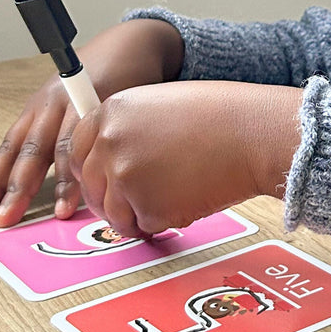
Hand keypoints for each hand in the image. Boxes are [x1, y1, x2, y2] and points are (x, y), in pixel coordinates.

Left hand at [0, 18, 183, 226]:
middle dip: (15, 190)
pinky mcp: (105, 102)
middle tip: (4, 219)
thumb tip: (58, 188)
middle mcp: (49, 107)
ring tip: (59, 213)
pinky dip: (94, 164)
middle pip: (27, 153)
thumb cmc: (99, 80)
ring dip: (61, 183)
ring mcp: (76, 103)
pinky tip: (97, 184)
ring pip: (62, 147)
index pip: (8, 151)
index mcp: (36, 112)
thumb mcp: (69, 107)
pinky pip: (96, 138)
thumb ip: (58, 142)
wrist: (130, 45)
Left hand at [67, 80, 302, 234]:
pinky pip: (147, 226)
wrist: (254, 135)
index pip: (76, 151)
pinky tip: (190, 198)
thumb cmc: (223, 117)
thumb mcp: (160, 106)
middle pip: (91, 187)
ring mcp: (125, 177)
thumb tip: (113, 163)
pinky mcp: (147, 208)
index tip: (100, 182)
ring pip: (115, 214)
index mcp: (111, 112)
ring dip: (138, 215)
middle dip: (110, 201)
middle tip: (135, 205)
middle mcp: (110, 143)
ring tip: (172, 200)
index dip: (90, 172)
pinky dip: (166, 221)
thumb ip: (129, 129)